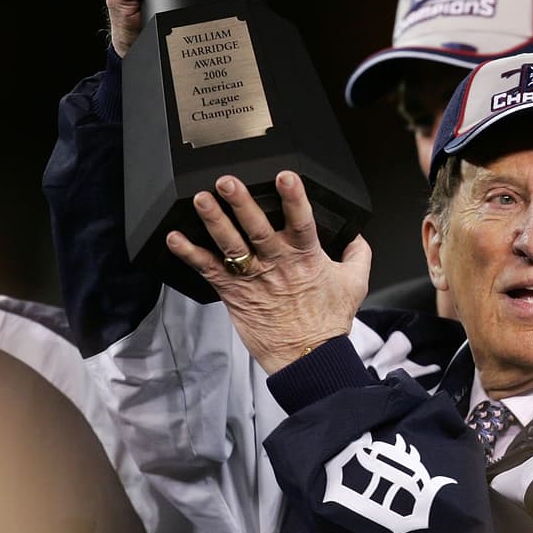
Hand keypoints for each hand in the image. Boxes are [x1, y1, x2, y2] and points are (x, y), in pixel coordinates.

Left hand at [166, 170, 371, 372]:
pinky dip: (189, 254)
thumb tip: (356, 234)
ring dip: (214, 221)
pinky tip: (175, 238)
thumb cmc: (327, 321)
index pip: (301, 221)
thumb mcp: (355, 283)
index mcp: (307, 256)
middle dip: (242, 203)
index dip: (294, 197)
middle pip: (257, 228)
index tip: (285, 176)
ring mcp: (253, 277)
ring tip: (202, 200)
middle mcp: (277, 263)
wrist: (307, 356)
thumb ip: (357, 253)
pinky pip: (208, 270)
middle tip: (227, 182)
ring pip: (231, 244)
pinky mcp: (233, 292)